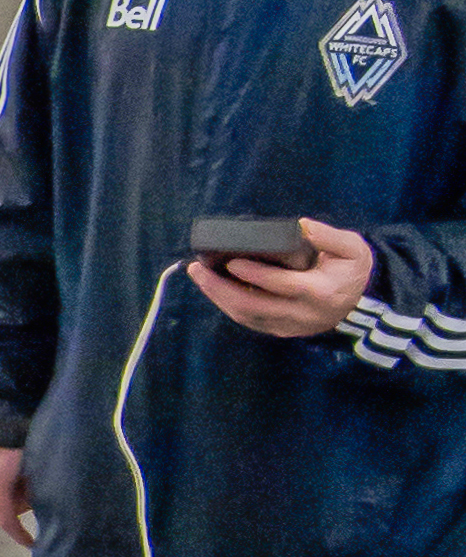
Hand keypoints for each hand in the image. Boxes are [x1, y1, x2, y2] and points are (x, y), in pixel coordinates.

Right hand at [0, 444, 33, 548]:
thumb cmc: (19, 430)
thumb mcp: (35, 459)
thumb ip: (38, 484)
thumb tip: (43, 500)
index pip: (6, 520)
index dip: (20, 535)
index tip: (34, 544)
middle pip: (0, 505)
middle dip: (21, 506)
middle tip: (41, 496)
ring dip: (15, 490)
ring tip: (32, 474)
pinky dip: (7, 478)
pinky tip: (20, 463)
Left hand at [187, 218, 373, 338]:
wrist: (359, 301)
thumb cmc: (351, 269)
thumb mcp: (352, 248)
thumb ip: (329, 236)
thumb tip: (301, 226)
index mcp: (320, 293)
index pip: (281, 285)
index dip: (255, 275)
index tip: (231, 262)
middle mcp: (302, 315)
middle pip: (254, 306)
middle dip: (221, 289)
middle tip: (198, 269)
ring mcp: (290, 327)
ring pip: (246, 317)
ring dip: (218, 298)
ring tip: (199, 276)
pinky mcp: (280, 331)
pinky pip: (249, 320)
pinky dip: (228, 305)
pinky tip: (213, 288)